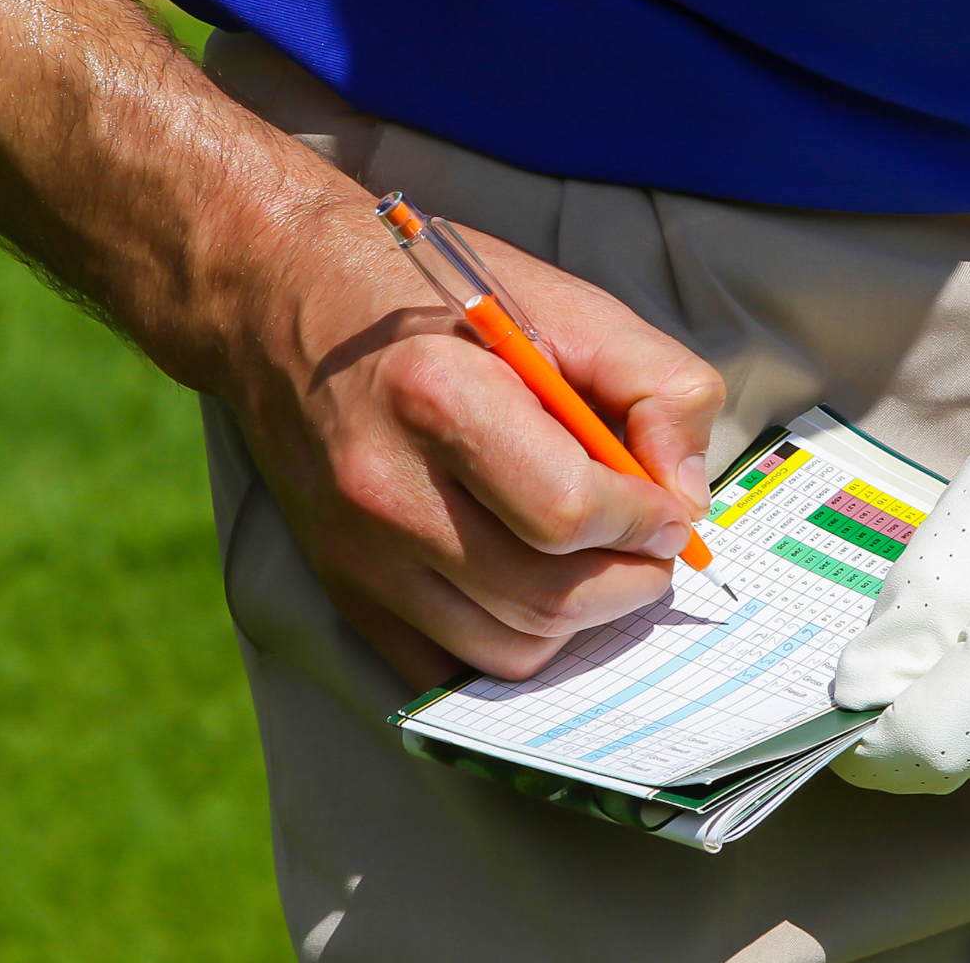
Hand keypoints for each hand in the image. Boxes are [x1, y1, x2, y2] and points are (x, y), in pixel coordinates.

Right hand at [217, 201, 723, 689]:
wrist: (283, 299)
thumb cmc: (432, 299)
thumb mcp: (565, 304)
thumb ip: (657, 385)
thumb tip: (686, 493)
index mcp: (441, 398)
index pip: (570, 512)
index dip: (645, 523)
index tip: (669, 511)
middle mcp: (386, 488)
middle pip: (546, 597)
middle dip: (629, 583)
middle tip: (651, 548)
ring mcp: (357, 552)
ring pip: (506, 650)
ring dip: (578, 623)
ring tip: (595, 564)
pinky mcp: (342, 588)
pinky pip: (447, 670)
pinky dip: (510, 645)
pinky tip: (532, 588)